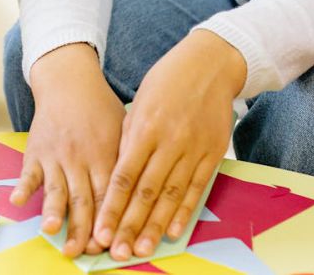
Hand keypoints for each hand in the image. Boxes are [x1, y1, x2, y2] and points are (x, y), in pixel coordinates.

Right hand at [11, 43, 125, 257]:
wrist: (70, 81)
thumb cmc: (101, 109)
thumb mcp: (124, 130)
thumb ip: (130, 162)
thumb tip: (145, 195)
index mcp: (106, 155)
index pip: (109, 194)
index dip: (108, 220)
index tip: (109, 244)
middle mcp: (81, 158)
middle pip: (82, 199)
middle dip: (81, 228)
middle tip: (80, 251)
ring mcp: (57, 155)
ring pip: (56, 189)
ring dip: (54, 211)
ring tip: (52, 231)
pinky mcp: (36, 151)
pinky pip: (28, 172)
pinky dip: (24, 187)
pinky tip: (18, 201)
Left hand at [93, 30, 243, 260]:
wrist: (211, 63)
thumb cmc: (168, 80)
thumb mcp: (140, 102)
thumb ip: (129, 139)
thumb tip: (119, 175)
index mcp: (145, 127)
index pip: (124, 176)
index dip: (111, 206)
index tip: (100, 229)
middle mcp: (169, 141)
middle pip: (146, 192)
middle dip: (129, 224)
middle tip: (116, 251)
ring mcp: (194, 148)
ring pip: (171, 195)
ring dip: (155, 226)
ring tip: (141, 248)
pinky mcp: (213, 152)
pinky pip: (197, 187)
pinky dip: (185, 211)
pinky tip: (174, 231)